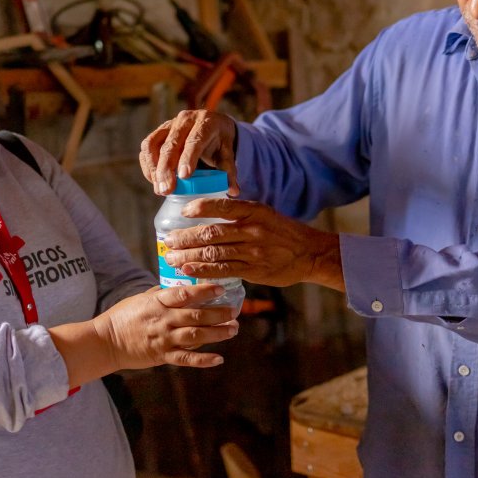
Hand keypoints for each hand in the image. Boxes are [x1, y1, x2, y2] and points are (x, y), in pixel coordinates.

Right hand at [91, 284, 238, 370]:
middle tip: (235, 311)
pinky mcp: (162, 356)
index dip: (204, 291)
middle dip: (218, 314)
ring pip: (195, 336)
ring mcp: (164, 339)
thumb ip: (162, 294)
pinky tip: (219, 359)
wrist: (106, 341)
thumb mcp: (141, 298)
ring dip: (217, 333)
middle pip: (195, 316)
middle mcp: (163, 320)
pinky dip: (203, 360)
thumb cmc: (123, 316)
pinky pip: (186, 358)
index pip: (184, 294)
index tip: (221, 288)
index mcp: (158, 303)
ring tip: (233, 329)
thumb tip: (182, 287)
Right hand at [140, 110, 238, 194]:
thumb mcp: (227, 153)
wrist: (212, 124)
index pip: (195, 140)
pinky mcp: (159, 131)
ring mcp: (169, 124)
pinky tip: (154, 180)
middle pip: (171, 144)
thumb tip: (233, 191)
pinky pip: (147, 147)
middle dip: (166, 169)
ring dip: (154, 168)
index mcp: (206, 123)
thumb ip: (229, 172)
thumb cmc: (220, 141)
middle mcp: (185, 119)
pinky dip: (148, 164)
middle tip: (166, 190)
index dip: (188, 158)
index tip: (184, 176)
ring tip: (159, 189)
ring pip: (153, 144)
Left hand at [162, 198, 344, 291]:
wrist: (310, 253)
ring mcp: (252, 251)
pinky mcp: (253, 270)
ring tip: (171, 258)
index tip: (184, 212)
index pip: (223, 206)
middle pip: (211, 233)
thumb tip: (209, 213)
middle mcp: (252, 230)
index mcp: (254, 211)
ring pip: (213, 253)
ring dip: (188, 256)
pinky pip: (222, 270)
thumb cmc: (283, 232)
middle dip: (186, 237)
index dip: (201, 208)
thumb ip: (240, 214)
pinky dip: (202, 271)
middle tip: (168, 240)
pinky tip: (187, 270)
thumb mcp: (264, 214)